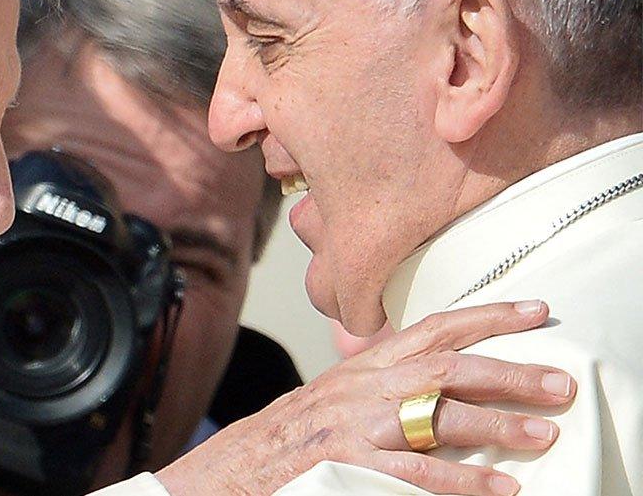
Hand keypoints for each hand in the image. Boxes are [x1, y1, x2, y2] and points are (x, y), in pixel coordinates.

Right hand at [156, 301, 575, 495]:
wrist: (232, 468)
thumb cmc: (284, 438)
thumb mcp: (333, 397)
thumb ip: (377, 384)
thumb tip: (430, 381)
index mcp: (362, 368)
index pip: (431, 329)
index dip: (485, 317)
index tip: (533, 311)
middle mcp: (362, 387)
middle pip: (445, 367)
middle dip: (507, 370)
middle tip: (558, 379)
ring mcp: (355, 425)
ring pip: (436, 415)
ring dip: (496, 423)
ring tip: (544, 432)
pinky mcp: (350, 464)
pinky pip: (416, 472)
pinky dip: (462, 479)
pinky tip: (500, 486)